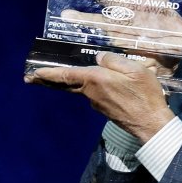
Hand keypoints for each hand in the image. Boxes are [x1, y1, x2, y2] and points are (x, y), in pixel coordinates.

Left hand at [26, 52, 173, 141]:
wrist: (151, 124)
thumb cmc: (145, 95)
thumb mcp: (135, 69)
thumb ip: (113, 60)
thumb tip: (98, 58)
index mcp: (96, 80)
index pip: (66, 75)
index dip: (48, 73)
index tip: (32, 73)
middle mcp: (91, 93)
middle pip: (66, 84)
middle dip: (47, 80)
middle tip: (30, 78)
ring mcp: (97, 103)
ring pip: (81, 88)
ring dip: (70, 82)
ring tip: (60, 75)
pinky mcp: (105, 109)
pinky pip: (93, 94)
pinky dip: (89, 87)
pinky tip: (95, 83)